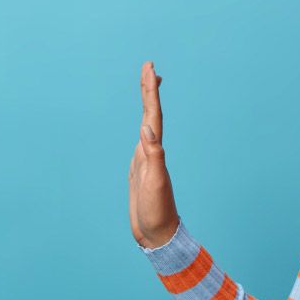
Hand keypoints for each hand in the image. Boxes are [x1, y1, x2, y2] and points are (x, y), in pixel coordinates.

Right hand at [128, 61, 179, 248]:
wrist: (158, 234)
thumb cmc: (157, 211)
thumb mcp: (155, 182)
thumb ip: (153, 156)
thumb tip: (147, 128)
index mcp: (155, 150)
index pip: (153, 114)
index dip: (151, 91)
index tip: (151, 68)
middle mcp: (152, 149)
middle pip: (151, 113)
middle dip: (148, 89)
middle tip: (148, 65)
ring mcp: (147, 158)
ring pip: (147, 123)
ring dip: (148, 103)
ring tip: (149, 83)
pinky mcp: (141, 168)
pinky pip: (142, 140)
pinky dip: (142, 127)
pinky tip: (144, 124)